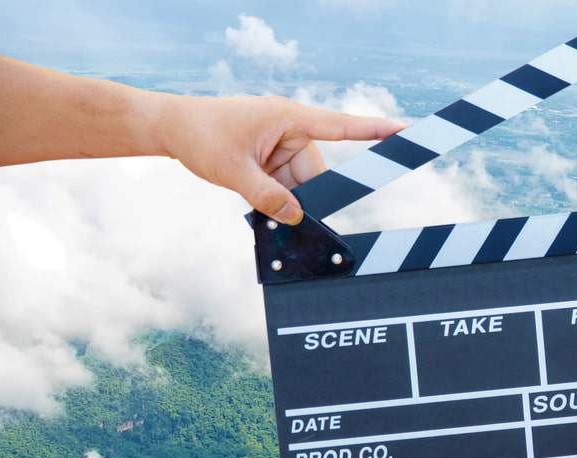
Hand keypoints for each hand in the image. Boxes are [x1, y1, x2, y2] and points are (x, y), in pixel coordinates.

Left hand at [158, 95, 403, 224]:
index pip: (341, 126)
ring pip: (303, 184)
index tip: (405, 131)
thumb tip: (296, 219)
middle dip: (304, 198)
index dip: (375, 131)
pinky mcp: (272, 158)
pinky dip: (277, 198)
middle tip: (287, 220)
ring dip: (286, 200)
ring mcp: (282, 145)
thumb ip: (266, 196)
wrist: (170, 127)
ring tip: (254, 202)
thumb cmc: (200, 135)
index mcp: (289, 118)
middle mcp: (292, 129)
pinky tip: (257, 202)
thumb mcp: (232, 169)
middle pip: (317, 174)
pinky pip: (287, 184)